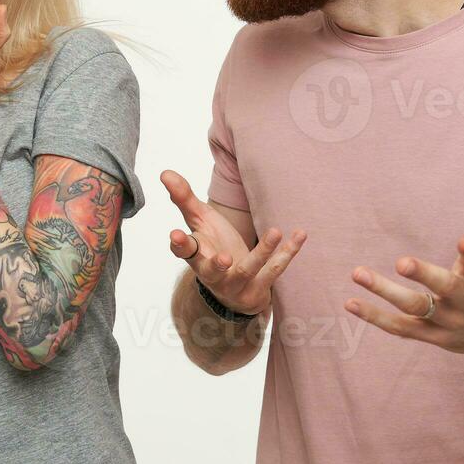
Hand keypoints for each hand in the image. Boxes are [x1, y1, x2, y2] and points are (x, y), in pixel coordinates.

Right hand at [160, 169, 305, 316]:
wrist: (233, 291)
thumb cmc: (214, 248)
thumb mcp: (200, 223)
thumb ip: (184, 199)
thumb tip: (164, 172)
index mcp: (196, 256)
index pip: (184, 251)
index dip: (179, 244)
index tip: (175, 236)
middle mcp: (213, 274)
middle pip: (212, 270)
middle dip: (217, 265)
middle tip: (224, 258)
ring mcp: (235, 285)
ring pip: (248, 270)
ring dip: (262, 252)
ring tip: (275, 231)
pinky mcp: (258, 290)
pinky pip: (274, 271)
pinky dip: (287, 253)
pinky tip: (299, 235)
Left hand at [345, 166, 463, 354]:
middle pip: (444, 288)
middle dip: (424, 275)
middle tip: (401, 262)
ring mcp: (447, 319)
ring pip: (415, 308)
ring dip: (385, 293)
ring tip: (358, 273)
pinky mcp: (431, 334)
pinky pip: (401, 328)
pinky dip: (376, 318)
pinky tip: (350, 303)